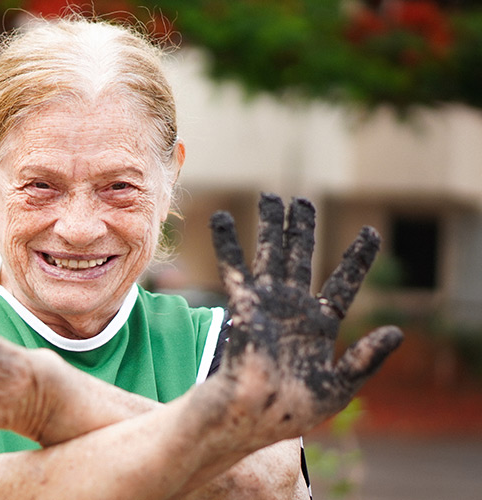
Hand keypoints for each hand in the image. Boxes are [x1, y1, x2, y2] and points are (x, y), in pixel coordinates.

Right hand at [194, 194, 401, 450]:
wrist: (254, 418)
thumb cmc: (294, 410)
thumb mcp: (341, 387)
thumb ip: (366, 358)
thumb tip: (395, 332)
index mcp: (320, 324)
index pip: (343, 283)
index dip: (357, 258)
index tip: (372, 232)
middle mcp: (293, 307)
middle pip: (300, 258)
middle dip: (302, 229)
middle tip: (301, 201)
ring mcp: (268, 303)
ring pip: (271, 254)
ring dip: (271, 226)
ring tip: (270, 197)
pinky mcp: (244, 305)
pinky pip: (236, 268)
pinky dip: (229, 242)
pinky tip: (223, 218)